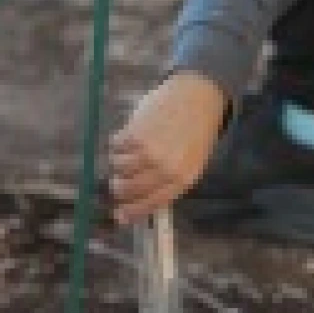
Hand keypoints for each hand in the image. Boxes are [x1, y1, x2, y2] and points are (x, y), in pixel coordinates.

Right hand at [109, 71, 227, 223]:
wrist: (198, 96)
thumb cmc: (197, 132)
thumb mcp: (193, 163)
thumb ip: (170, 182)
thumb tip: (142, 200)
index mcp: (183, 179)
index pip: (151, 204)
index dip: (132, 212)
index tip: (119, 216)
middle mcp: (164, 168)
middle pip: (127, 188)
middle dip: (118, 188)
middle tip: (117, 181)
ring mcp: (148, 151)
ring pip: (117, 167)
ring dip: (118, 162)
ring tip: (130, 151)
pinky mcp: (135, 132)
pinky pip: (115, 146)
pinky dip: (118, 143)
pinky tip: (131, 135)